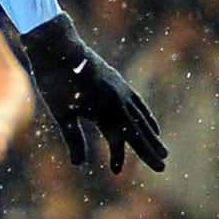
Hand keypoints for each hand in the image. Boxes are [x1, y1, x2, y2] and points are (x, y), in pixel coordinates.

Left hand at [18, 14, 165, 172]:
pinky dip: (146, 116)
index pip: (117, 139)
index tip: (115, 171)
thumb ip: (73, 137)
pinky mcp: (118, 82)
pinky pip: (138, 103)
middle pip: (137, 130)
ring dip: (152, 135)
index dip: (117, 156)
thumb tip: (78, 163)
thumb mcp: (60, 113)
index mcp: (104, 108)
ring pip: (141, 118)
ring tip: (163, 149)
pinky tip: (150, 124)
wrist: (58, 46)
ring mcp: (121, 90)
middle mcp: (118, 100)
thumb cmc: (55, 81)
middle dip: (149, 150)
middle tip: (162, 167)